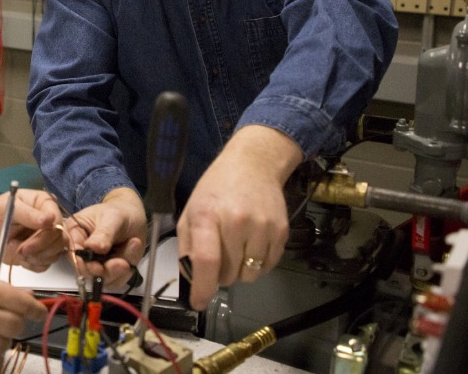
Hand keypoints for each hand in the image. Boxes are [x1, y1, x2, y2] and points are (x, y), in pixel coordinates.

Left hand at [0, 189, 63, 271]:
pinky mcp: (41, 254)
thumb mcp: (7, 209)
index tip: (32, 239)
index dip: (48, 232)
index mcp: (44, 204)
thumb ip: (28, 214)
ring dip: (35, 256)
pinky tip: (19, 257)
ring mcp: (47, 239)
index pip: (57, 220)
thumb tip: (49, 219)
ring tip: (15, 249)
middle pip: (59, 239)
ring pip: (55, 254)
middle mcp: (49, 221)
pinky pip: (46, 265)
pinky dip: (32, 264)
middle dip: (40, 247)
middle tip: (22, 249)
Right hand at [65, 188, 145, 289]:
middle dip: (107, 270)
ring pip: (105, 278)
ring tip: (134, 244)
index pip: (72, 253)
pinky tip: (134, 248)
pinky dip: (130, 266)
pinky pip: (119, 278)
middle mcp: (82, 252)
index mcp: (74, 234)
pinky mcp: (110, 271)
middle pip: (88, 271)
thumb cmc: (119, 212)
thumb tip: (93, 248)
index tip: (99, 267)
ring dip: (121, 267)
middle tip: (123, 263)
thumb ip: (103, 233)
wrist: (133, 216)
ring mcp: (96, 263)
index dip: (84, 264)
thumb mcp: (112, 218)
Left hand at [177, 125, 301, 310]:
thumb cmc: (216, 189)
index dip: (202, 288)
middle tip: (218, 254)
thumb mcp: (191, 210)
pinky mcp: (281, 232)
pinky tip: (251, 243)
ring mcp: (262, 227)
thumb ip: (186, 246)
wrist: (253, 165)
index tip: (199, 302)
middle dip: (219, 274)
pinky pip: (267, 267)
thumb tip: (190, 280)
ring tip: (236, 247)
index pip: (206, 261)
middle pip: (227, 273)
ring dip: (240, 270)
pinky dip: (257, 264)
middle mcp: (236, 222)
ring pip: (249, 275)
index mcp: (207, 216)